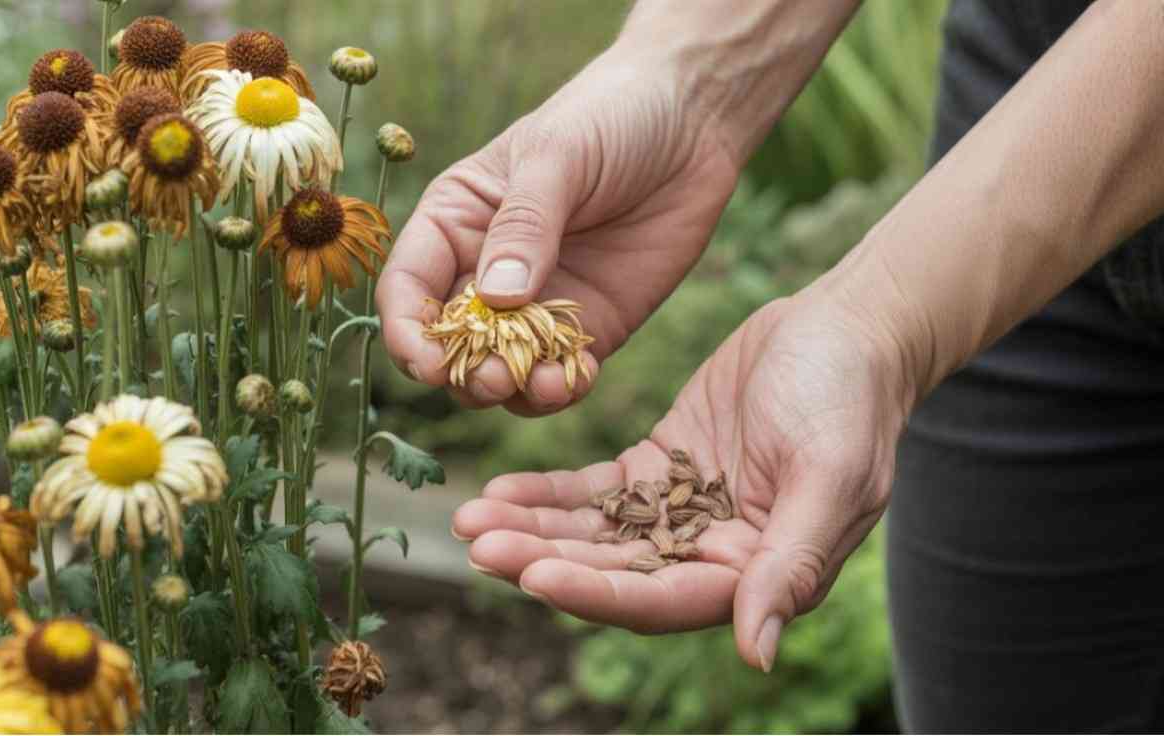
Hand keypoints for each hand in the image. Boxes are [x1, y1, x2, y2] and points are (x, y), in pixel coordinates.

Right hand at [376, 40, 740, 414]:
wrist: (692, 120)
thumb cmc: (608, 116)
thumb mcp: (556, 156)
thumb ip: (524, 225)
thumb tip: (496, 298)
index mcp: (454, 222)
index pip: (407, 288)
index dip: (407, 333)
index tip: (428, 363)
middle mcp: (484, 271)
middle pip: (449, 345)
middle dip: (464, 372)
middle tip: (496, 376)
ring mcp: (536, 305)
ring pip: (499, 372)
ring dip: (511, 389)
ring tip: (542, 380)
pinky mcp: (588, 326)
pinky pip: (558, 375)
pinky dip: (559, 388)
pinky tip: (575, 376)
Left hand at [451, 293, 913, 669]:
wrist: (848, 328)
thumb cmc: (853, 399)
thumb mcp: (830, 477)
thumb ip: (791, 565)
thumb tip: (757, 654)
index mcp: (754, 573)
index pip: (659, 599)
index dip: (595, 592)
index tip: (533, 575)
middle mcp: (710, 555)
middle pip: (610, 570)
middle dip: (540, 559)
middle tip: (476, 542)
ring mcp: (679, 510)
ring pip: (592, 532)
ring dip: (530, 528)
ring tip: (468, 517)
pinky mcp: (659, 464)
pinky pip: (593, 489)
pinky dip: (547, 492)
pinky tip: (499, 489)